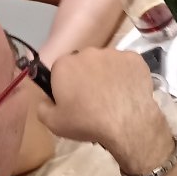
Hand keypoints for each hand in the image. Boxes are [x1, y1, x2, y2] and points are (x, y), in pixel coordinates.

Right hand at [39, 47, 173, 175]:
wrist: (127, 123)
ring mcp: (113, 53)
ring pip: (105, 63)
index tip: (72, 99)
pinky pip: (126, 65)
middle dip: (85, 77)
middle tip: (93, 99)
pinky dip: (125, 75)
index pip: (60, 70)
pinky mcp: (134, 58)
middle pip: (83, 63)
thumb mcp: (53, 123)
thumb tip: (46, 99)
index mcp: (64, 64)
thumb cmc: (86, 121)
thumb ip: (42, 107)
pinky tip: (127, 91)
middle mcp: (88, 52)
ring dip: (106, 75)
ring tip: (113, 97)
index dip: (65, 85)